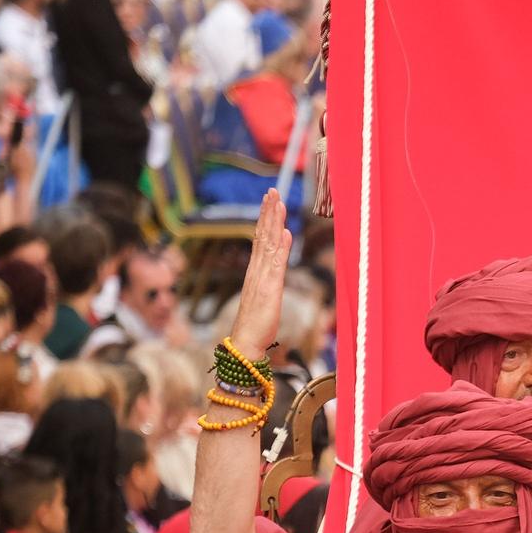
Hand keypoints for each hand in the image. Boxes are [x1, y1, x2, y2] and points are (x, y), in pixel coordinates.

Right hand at [226, 191, 290, 354]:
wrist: (246, 342)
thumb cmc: (257, 324)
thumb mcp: (266, 297)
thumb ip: (269, 282)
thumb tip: (275, 269)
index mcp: (256, 272)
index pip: (260, 239)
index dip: (265, 219)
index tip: (270, 200)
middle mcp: (257, 271)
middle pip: (262, 235)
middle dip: (268, 212)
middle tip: (272, 190)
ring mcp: (262, 278)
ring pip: (268, 244)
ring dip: (273, 222)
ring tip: (278, 202)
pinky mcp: (269, 289)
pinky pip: (276, 265)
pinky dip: (281, 247)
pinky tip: (285, 232)